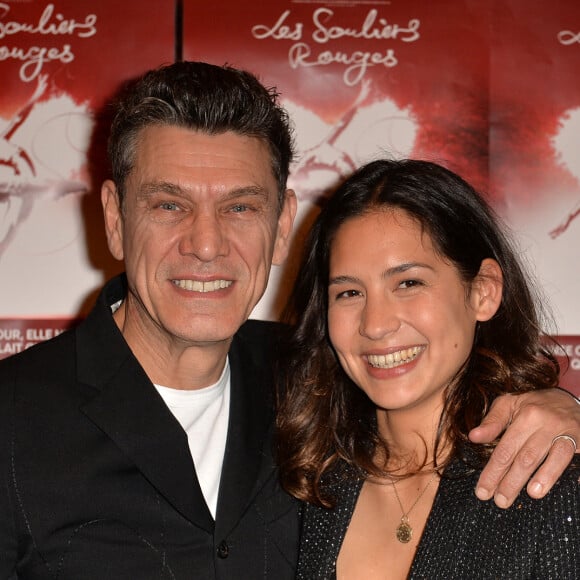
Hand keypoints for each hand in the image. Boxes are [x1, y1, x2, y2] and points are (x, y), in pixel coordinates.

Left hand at [469, 388, 578, 508]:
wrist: (569, 398)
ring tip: (531, 495)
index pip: (505, 449)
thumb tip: (473, 437)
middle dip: (511, 482)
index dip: (493, 471)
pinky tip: (566, 487)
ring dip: (543, 479)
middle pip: (526, 458)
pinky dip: (570, 472)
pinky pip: (574, 458)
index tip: (482, 491)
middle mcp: (546, 424)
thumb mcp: (509, 404)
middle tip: (500, 502)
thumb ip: (492, 422)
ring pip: (554, 459)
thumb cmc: (533, 404)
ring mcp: (567, 433)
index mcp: (525, 415)